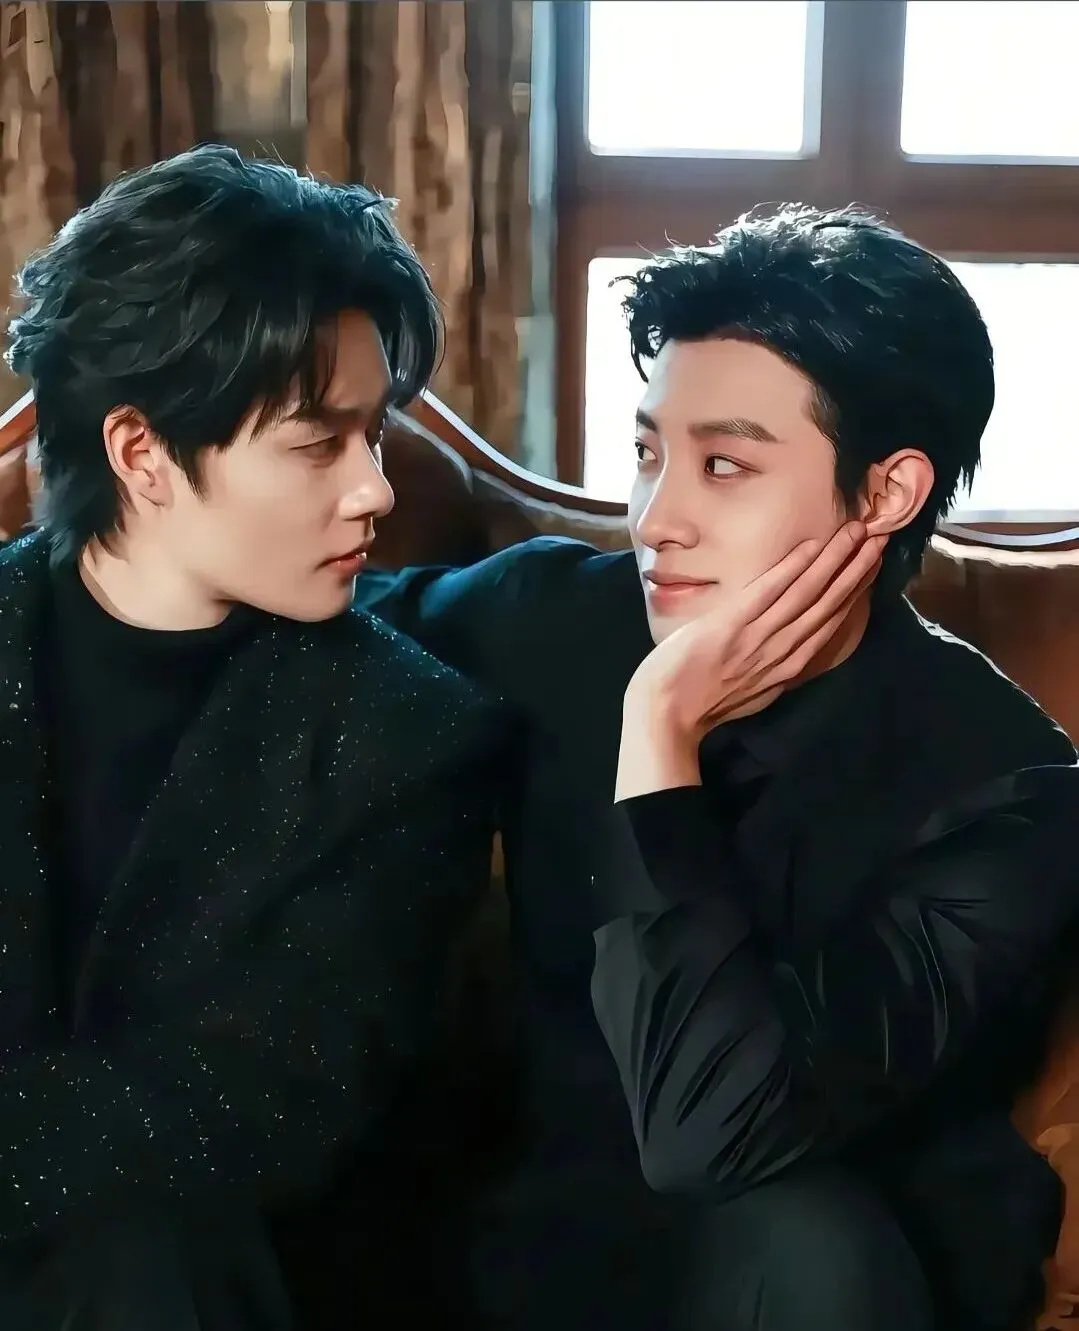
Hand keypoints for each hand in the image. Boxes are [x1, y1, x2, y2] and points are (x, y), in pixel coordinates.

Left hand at [616, 523, 885, 797]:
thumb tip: (790, 652)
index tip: (872, 567)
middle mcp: (782, 651)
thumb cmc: (702, 703)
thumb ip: (774, 668)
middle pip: (829, 605)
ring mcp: (758, 637)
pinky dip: (791, 569)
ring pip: (807, 593)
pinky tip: (811, 546)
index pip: (830, 623)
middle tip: (879, 539)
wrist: (666, 714)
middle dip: (856, 570)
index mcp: (788, 667)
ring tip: (856, 532)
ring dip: (835, 561)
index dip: (854, 593)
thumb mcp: (752, 691)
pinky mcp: (732, 625)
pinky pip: (768, 592)